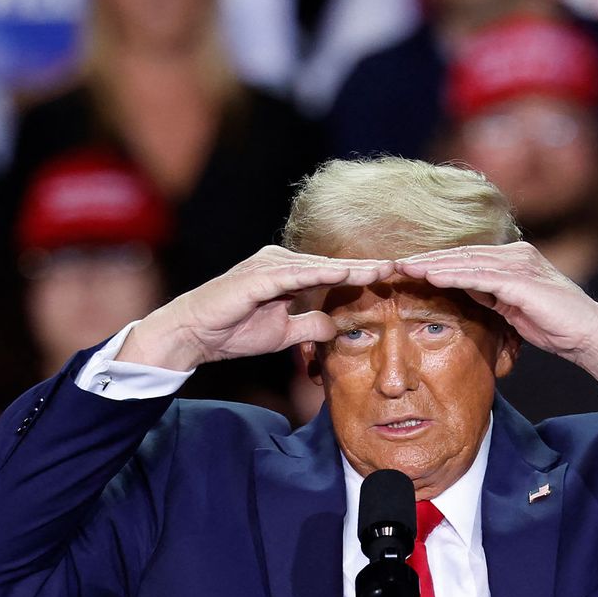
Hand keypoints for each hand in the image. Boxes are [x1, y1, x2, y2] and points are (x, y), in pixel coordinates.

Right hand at [117, 246, 394, 370]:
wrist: (193, 335)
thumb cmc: (233, 331)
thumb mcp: (283, 333)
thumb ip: (310, 326)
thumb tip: (336, 326)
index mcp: (288, 272)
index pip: (334, 274)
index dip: (366, 276)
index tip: (397, 279)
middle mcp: (281, 261)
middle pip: (333, 264)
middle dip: (368, 266)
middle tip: (405, 266)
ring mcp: (269, 265)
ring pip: (321, 266)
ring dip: (354, 268)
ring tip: (386, 269)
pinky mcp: (258, 276)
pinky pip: (297, 274)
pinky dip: (324, 273)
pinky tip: (349, 273)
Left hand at [395, 242, 597, 393]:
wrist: (589, 336)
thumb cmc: (554, 325)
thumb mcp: (512, 308)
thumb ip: (489, 294)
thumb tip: (462, 289)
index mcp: (512, 259)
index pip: (464, 258)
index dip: (432, 262)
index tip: (403, 268)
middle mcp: (515, 254)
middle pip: (460, 255)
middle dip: (425, 259)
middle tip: (392, 262)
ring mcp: (520, 265)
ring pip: (466, 262)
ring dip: (432, 265)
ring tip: (403, 268)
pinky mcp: (522, 281)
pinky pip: (481, 276)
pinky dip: (454, 276)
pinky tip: (430, 277)